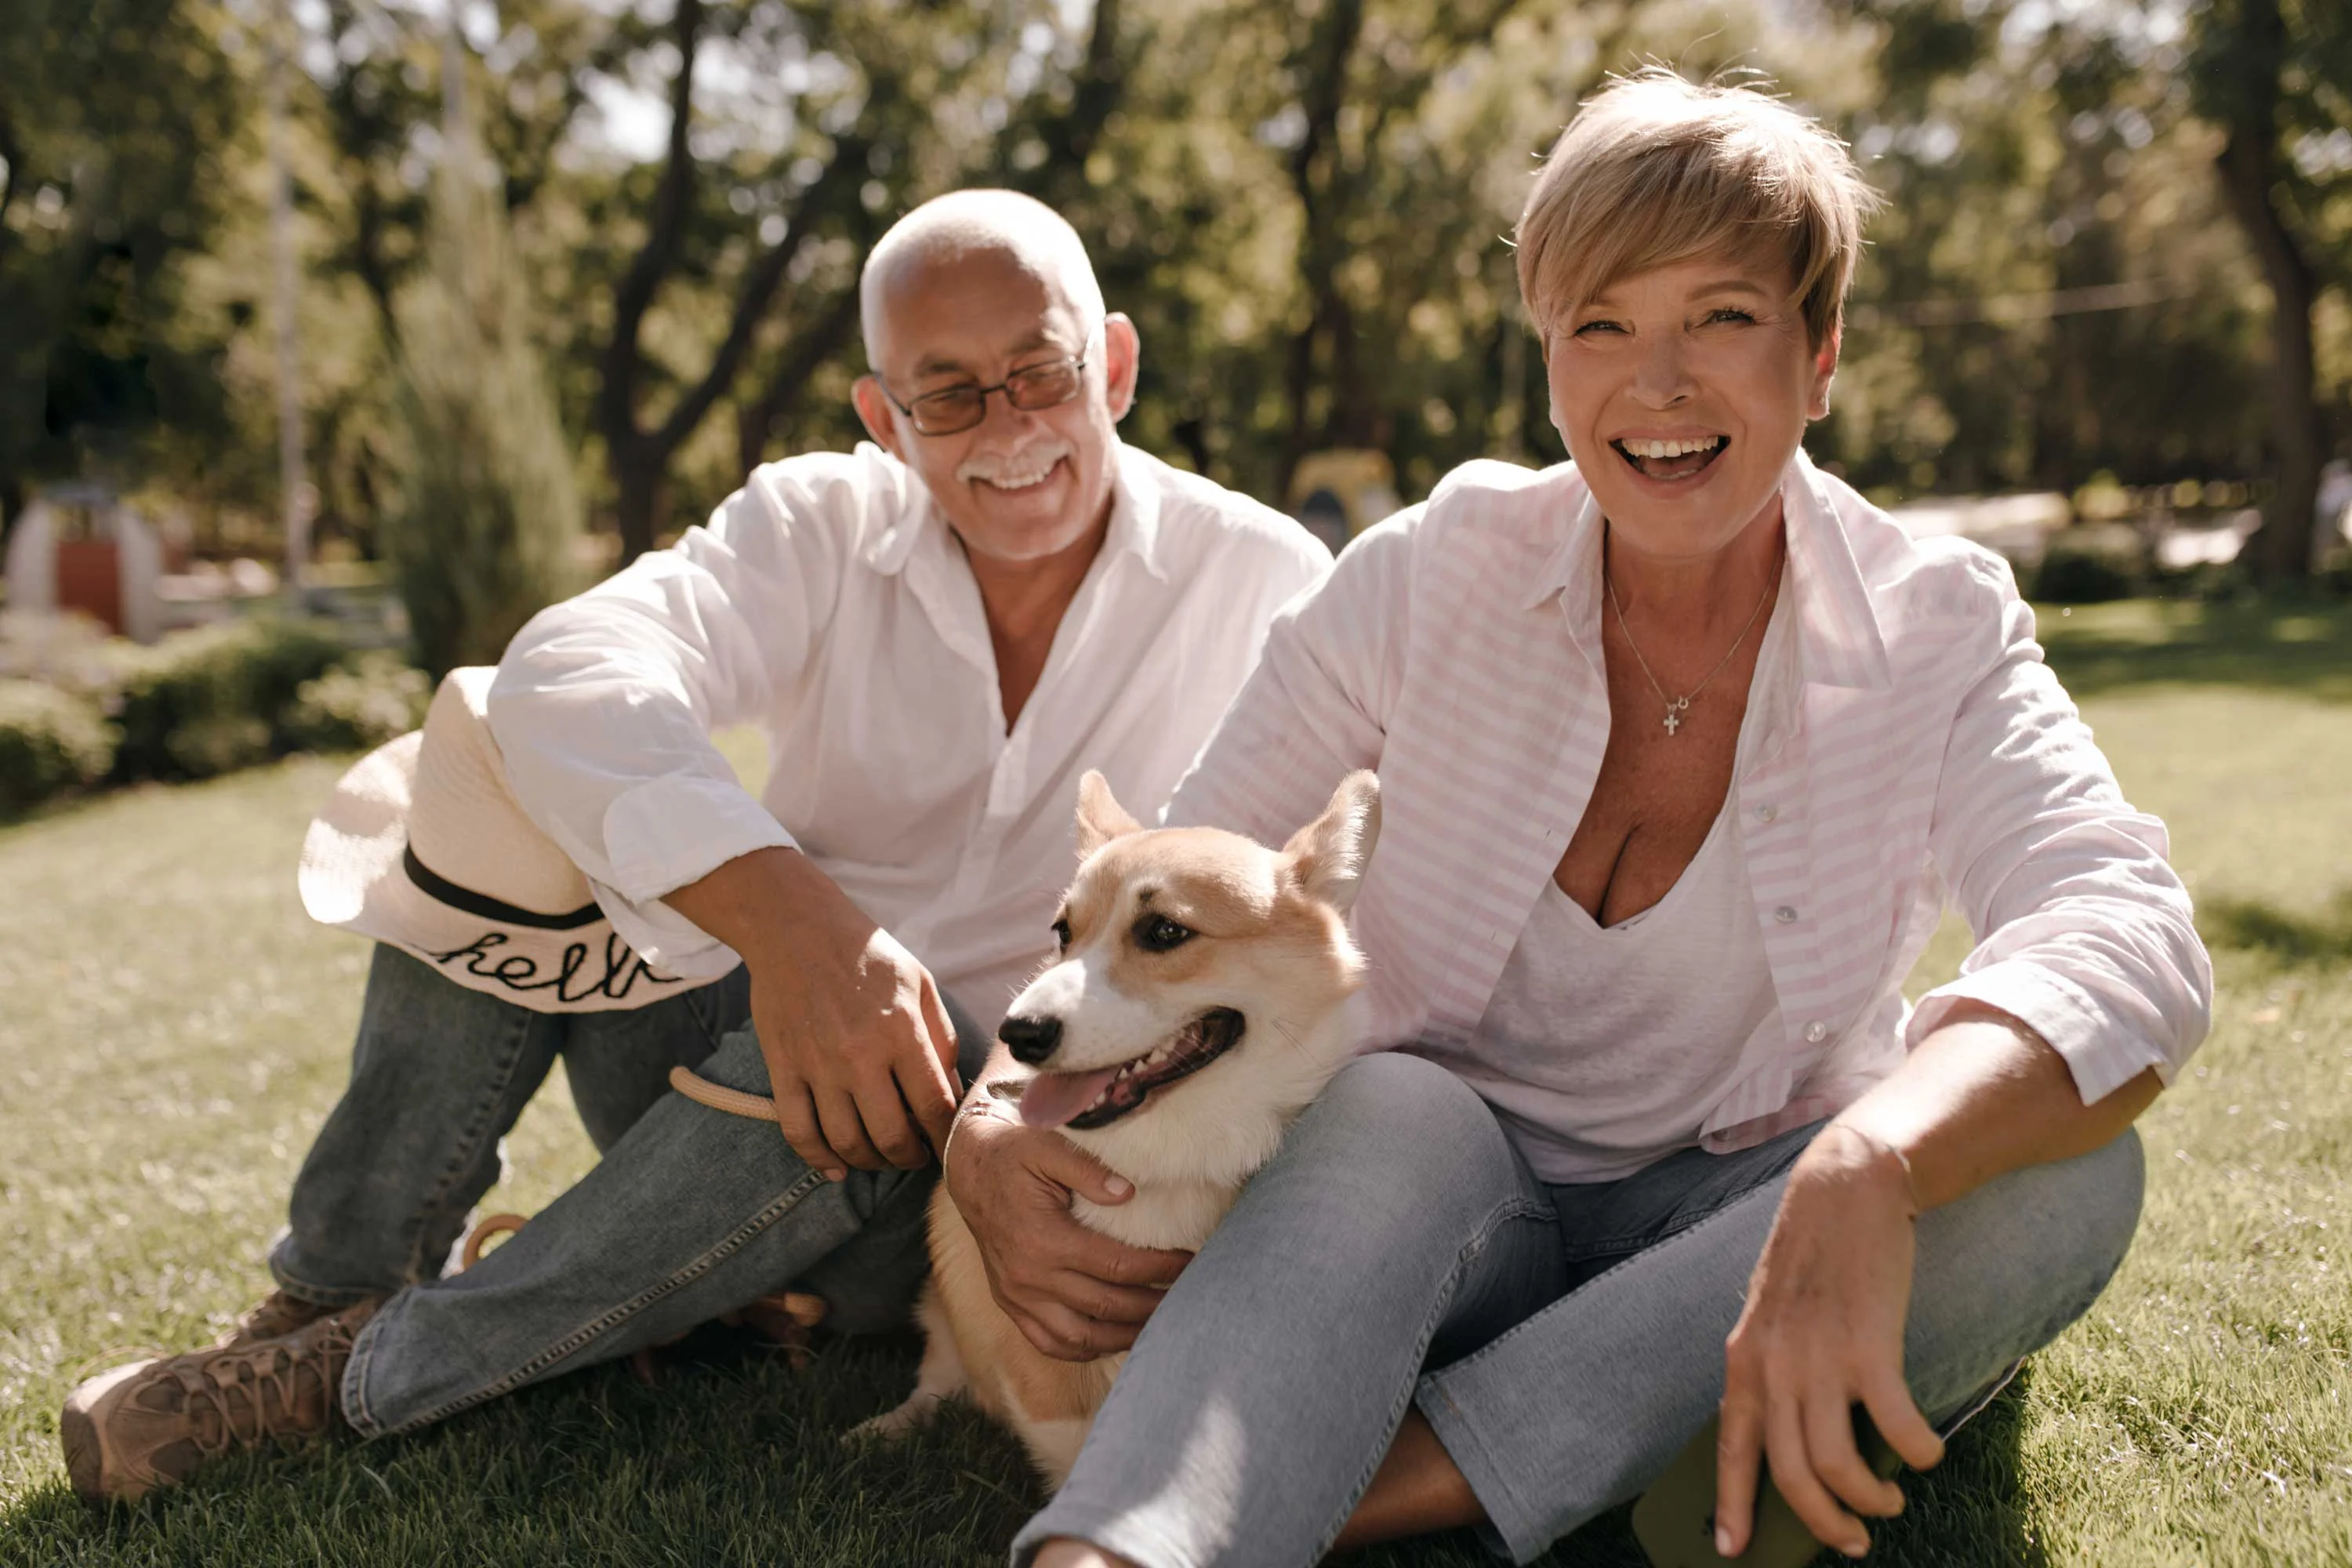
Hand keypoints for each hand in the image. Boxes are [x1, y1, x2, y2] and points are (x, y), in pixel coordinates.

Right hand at [667, 848, 958, 1178]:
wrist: (796, 929)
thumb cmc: (868, 954)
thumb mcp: (921, 984)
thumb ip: (941, 1038)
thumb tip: (950, 1090)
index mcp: (901, 1031)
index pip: (933, 1106)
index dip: (945, 1138)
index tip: (949, 1146)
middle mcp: (860, 1055)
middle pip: (891, 1136)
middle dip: (911, 1158)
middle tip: (916, 1156)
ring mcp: (817, 1066)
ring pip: (847, 1142)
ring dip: (871, 1161)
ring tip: (883, 1155)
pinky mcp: (783, 1069)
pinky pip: (799, 1131)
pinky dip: (819, 1159)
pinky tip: (837, 1166)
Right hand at [944, 1089, 1190, 1360]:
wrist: (970, 1170)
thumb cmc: (1014, 1153)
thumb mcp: (1048, 1146)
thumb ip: (1088, 1169)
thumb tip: (1128, 1193)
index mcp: (1044, 1239)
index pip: (1116, 1265)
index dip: (1159, 1268)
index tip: (1190, 1263)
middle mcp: (1030, 1276)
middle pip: (1105, 1306)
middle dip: (1152, 1306)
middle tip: (1189, 1299)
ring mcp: (1017, 1296)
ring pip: (1078, 1338)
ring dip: (1123, 1338)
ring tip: (1159, 1328)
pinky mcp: (1010, 1304)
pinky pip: (1049, 1342)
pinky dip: (1084, 1350)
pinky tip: (1113, 1340)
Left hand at [1714, 1124, 1945, 1559]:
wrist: (1845, 1191)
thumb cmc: (1814, 1260)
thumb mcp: (1774, 1317)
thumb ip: (1777, 1372)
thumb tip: (1797, 1441)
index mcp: (1744, 1360)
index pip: (1730, 1448)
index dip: (1731, 1503)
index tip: (1731, 1550)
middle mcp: (1775, 1366)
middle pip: (1791, 1473)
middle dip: (1822, 1522)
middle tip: (1852, 1541)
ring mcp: (1820, 1358)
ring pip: (1837, 1465)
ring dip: (1867, 1500)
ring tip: (1887, 1502)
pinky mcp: (1871, 1346)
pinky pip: (1895, 1427)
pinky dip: (1915, 1453)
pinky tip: (1925, 1454)